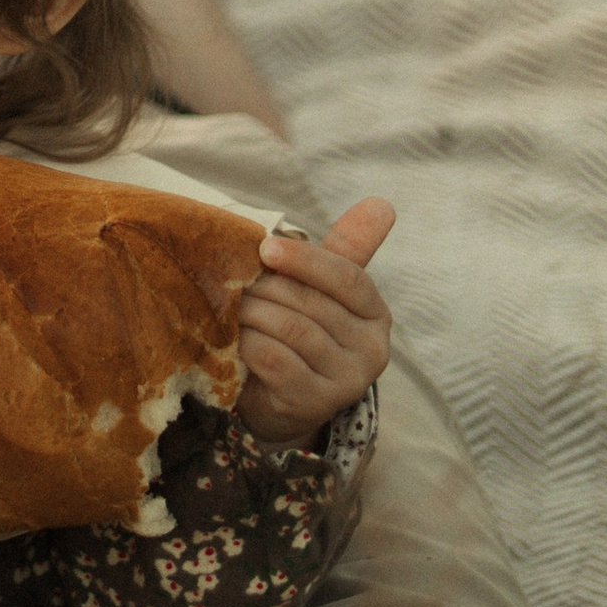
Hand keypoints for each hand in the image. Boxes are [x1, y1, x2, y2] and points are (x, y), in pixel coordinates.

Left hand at [237, 199, 394, 448]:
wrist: (275, 397)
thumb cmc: (297, 328)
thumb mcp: (320, 288)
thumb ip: (346, 248)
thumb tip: (382, 203)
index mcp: (375, 314)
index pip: (348, 278)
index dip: (306, 260)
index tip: (265, 247)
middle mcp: (371, 350)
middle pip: (313, 304)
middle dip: (265, 287)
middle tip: (227, 278)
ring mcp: (347, 381)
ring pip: (293, 330)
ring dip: (251, 312)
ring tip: (224, 303)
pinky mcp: (316, 403)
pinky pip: (276, 360)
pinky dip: (247, 343)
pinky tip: (230, 336)